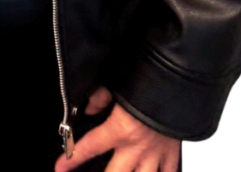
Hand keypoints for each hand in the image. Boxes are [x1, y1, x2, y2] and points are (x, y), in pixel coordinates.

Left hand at [54, 86, 180, 171]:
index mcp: (120, 129)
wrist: (181, 79)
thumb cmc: (150, 77)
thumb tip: (89, 106)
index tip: (60, 167)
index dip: (72, 158)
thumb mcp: (117, 83)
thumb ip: (100, 97)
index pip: (90, 147)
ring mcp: (156, 153)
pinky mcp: (172, 152)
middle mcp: (137, 147)